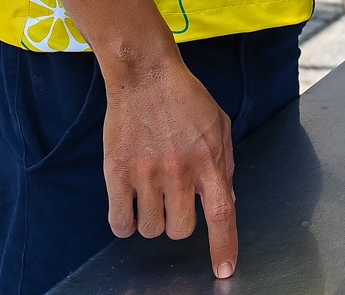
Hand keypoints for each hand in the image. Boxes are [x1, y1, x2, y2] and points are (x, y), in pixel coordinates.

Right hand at [103, 60, 237, 279]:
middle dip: (179, 222)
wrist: (145, 75)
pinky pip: (120, 223)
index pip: (222, 215)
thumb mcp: (219, 125)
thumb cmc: (185, 97)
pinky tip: (129, 206)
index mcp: (209, 160)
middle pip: (181, 230)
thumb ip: (225, 163)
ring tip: (152, 195)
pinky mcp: (117, 173)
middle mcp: (179, 171)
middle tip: (174, 199)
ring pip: (150, 230)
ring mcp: (146, 174)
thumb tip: (228, 200)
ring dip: (152, 221)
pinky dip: (125, 223)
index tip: (225, 270)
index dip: (224, 247)